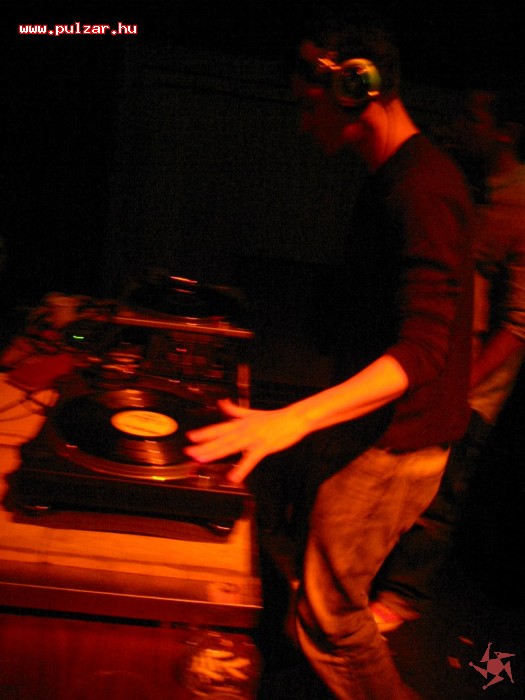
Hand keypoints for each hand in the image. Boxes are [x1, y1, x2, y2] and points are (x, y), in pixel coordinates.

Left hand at [185, 398, 308, 482]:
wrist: (295, 418)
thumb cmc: (275, 417)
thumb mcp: (252, 413)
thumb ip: (235, 410)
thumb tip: (222, 403)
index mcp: (241, 423)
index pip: (219, 428)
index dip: (204, 433)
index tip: (190, 437)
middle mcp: (244, 429)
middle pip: (221, 438)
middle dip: (204, 445)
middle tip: (189, 452)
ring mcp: (253, 437)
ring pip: (231, 446)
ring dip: (216, 453)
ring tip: (202, 459)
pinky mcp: (264, 446)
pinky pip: (251, 459)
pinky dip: (241, 469)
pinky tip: (233, 478)